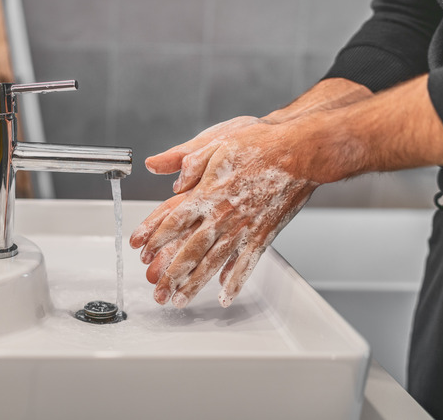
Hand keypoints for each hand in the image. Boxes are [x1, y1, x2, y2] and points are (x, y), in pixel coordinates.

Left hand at [130, 121, 318, 307]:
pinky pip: (247, 263)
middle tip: (158, 292)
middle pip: (190, 250)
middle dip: (171, 274)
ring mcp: (244, 227)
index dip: (155, 238)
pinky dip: (236, 281)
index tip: (141, 252)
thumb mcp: (217, 141)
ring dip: (196, 284)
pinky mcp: (264, 234)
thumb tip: (170, 178)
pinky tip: (225, 295)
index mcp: (209, 192)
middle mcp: (223, 214)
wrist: (301, 151)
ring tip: (181, 300)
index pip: (174, 220)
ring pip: (214, 262)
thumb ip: (189, 160)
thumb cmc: (261, 143)